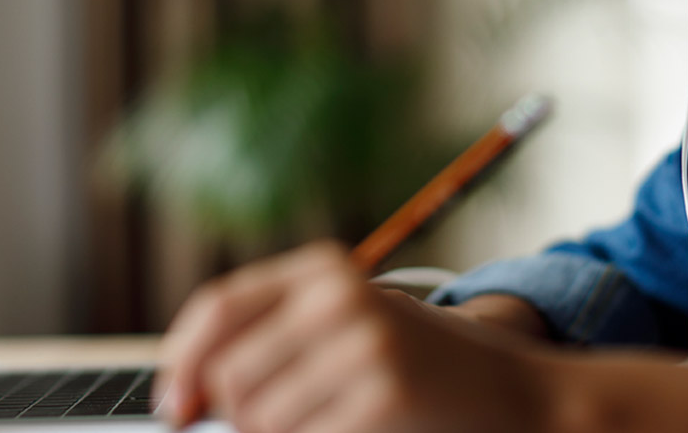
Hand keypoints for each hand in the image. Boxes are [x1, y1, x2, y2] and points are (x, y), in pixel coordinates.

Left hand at [154, 240, 553, 432]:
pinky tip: (359, 432)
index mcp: (324, 270)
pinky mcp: (382, 395)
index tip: (173, 408)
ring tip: (329, 423)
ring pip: (258, 417)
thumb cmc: (416, 368)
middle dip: (236, 416)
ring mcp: (364, 344)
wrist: (515, 394)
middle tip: (284, 424)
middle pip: (231, 373)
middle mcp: (339, 296)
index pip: (219, 308)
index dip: (182, 362)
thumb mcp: (347, 327)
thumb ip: (274, 338)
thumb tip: (187, 392)